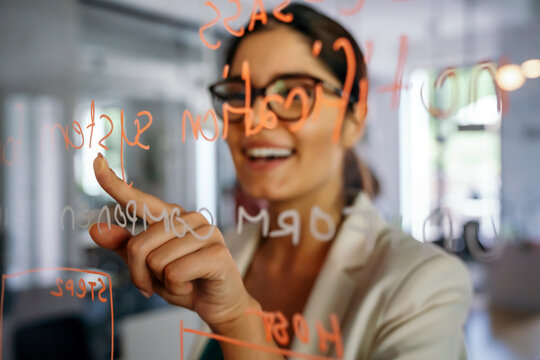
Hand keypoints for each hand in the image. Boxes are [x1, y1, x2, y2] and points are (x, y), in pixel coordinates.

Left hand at [89, 154, 255, 330]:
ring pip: (156, 261)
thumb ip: (124, 247)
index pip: (139, 200)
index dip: (114, 184)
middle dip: (140, 274)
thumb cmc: (183, 281)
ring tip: (180, 283)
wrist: (218, 304)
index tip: (97, 161)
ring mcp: (206, 232)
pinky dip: (176, 288)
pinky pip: (174, 273)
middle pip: (139, 246)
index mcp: (171, 217)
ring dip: (160, 283)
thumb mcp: (148, 267)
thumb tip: (94, 229)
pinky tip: (191, 285)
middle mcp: (189, 218)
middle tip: (156, 284)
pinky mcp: (217, 252)